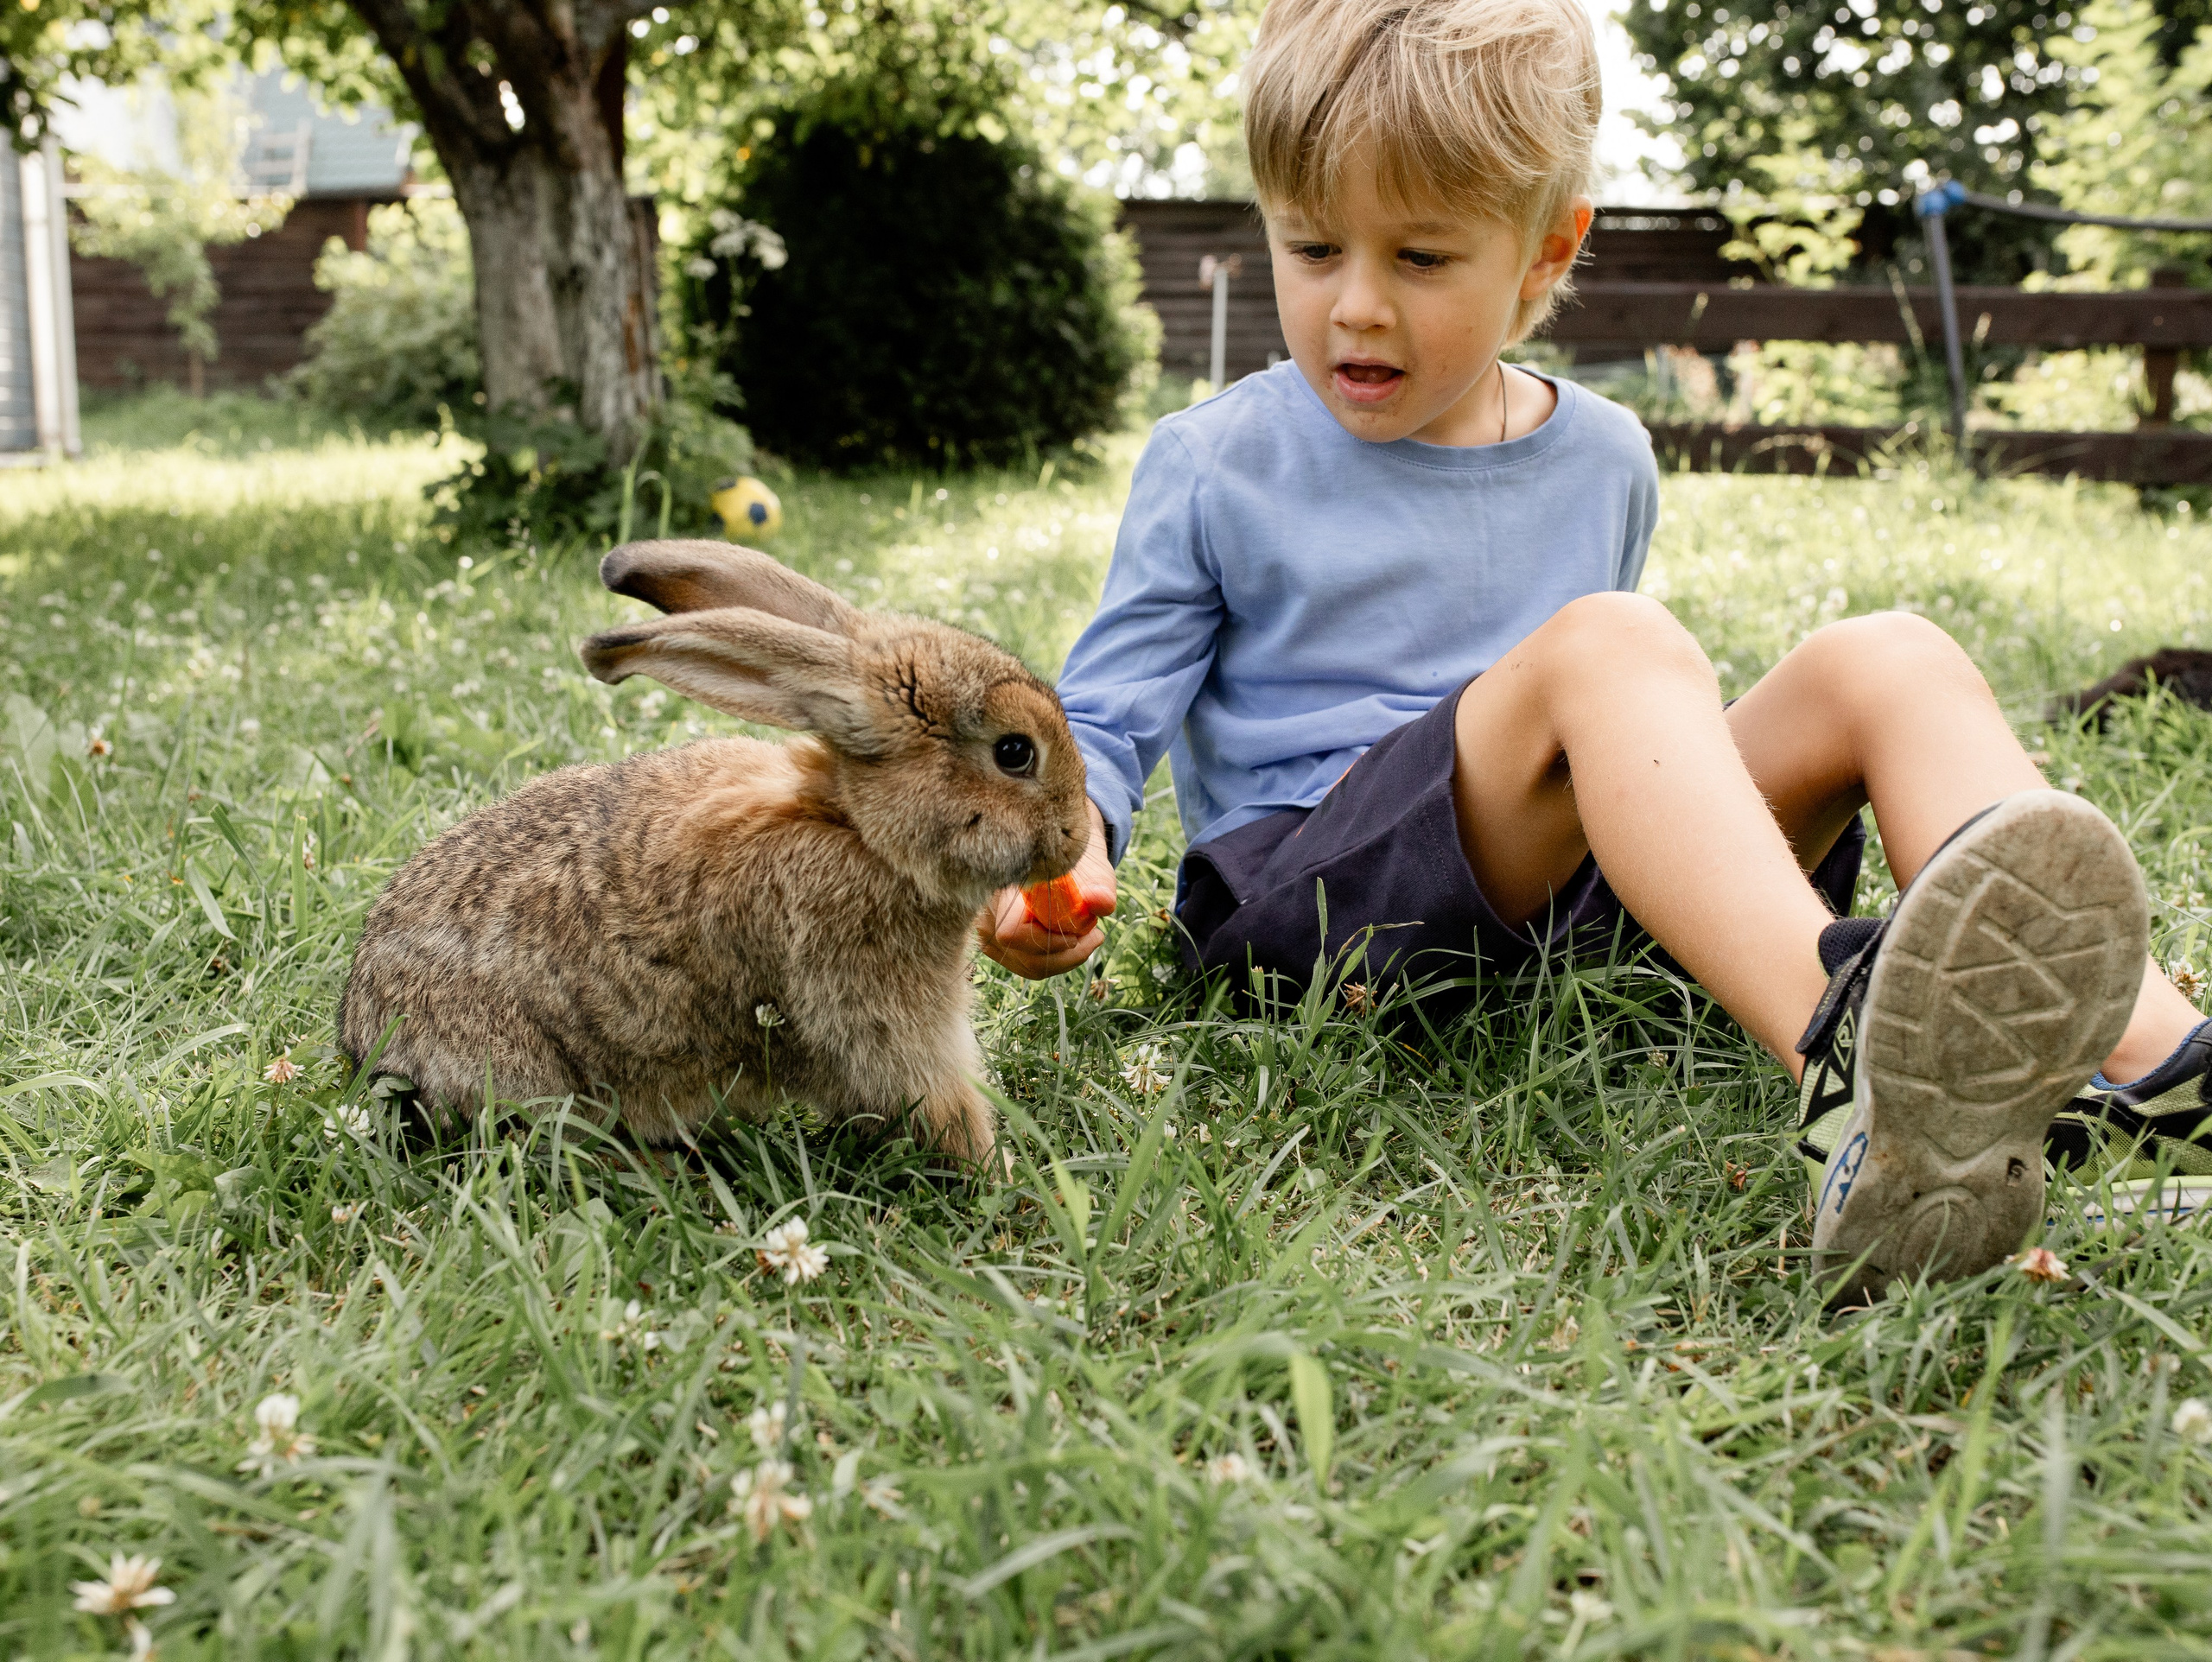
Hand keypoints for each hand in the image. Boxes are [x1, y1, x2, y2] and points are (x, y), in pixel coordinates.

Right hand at [977, 800, 1118, 978]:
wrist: (1058, 856)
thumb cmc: (1074, 862)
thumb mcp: (1094, 870)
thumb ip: (1100, 887)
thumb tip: (1101, 901)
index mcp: (1006, 888)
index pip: (1011, 932)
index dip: (1046, 941)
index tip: (1078, 934)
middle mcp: (988, 912)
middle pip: (1024, 957)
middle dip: (1065, 955)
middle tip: (1095, 935)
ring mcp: (987, 930)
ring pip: (1027, 966)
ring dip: (1063, 958)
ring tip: (1086, 936)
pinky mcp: (995, 943)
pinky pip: (1026, 965)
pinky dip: (1053, 959)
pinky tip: (1071, 942)